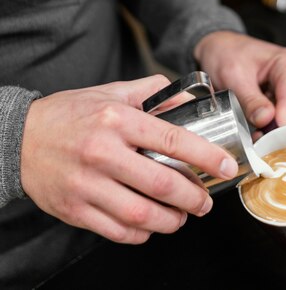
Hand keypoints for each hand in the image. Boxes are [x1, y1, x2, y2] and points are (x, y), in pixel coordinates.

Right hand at [20, 75, 237, 243]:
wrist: (20, 138)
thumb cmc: (70, 114)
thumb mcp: (111, 92)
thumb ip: (152, 92)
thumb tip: (187, 98)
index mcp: (117, 119)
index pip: (173, 139)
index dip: (206, 156)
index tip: (225, 166)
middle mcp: (103, 152)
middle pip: (163, 184)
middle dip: (195, 197)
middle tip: (205, 200)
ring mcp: (88, 184)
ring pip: (142, 214)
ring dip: (172, 220)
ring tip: (183, 216)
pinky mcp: (76, 209)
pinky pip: (118, 231)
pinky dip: (143, 233)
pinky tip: (152, 224)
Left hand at [193, 31, 285, 130]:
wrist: (221, 49)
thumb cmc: (228, 54)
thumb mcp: (233, 76)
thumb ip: (250, 99)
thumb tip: (266, 119)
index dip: (283, 121)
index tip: (271, 137)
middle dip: (283, 130)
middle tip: (261, 141)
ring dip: (281, 132)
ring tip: (258, 135)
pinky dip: (278, 129)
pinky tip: (262, 130)